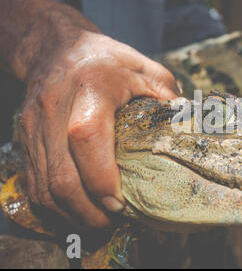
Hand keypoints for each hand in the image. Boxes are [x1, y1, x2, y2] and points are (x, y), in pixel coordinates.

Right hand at [19, 31, 179, 227]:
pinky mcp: (22, 137)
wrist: (54, 48)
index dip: (101, 177)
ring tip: (96, 221)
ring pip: (42, 186)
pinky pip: (32, 182)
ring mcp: (33, 125)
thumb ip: (169, 96)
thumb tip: (190, 129)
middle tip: (111, 221)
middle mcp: (55, 108)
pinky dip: (53, 204)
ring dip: (69, 213)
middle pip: (60, 174)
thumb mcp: (144, 68)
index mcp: (91, 87)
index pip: (88, 137)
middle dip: (87, 211)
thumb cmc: (106, 60)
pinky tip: (75, 209)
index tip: (119, 203)